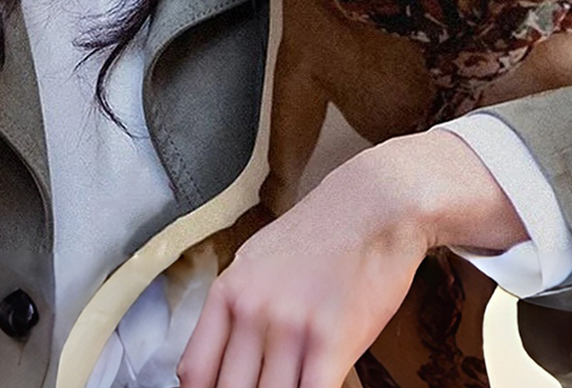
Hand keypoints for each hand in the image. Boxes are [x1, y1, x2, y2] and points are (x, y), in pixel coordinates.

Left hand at [177, 137, 437, 387]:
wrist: (376, 202)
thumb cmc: (322, 232)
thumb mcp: (260, 260)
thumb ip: (238, 308)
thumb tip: (221, 358)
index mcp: (230, 291)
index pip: (194, 372)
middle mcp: (252, 310)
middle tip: (268, 385)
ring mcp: (290, 326)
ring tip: (295, 384)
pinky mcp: (332, 339)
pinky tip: (317, 387)